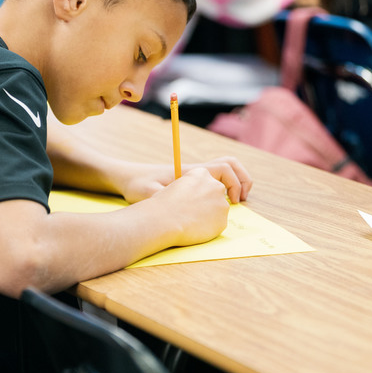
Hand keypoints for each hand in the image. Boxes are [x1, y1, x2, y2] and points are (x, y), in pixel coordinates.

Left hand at [118, 156, 251, 203]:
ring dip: (236, 183)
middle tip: (242, 199)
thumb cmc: (135, 184)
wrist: (128, 178)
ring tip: (235, 202)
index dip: (236, 182)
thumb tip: (167, 203)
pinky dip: (223, 190)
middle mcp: (196, 172)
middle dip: (243, 179)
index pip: (224, 166)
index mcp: (191, 171)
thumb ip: (158, 197)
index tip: (232, 202)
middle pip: (230, 165)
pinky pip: (214, 182)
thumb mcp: (146, 192)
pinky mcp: (189, 183)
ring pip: (224, 171)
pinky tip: (215, 207)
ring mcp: (194, 177)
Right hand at [148, 167, 230, 247]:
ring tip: (190, 221)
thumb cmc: (164, 203)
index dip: (200, 192)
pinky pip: (217, 225)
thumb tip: (194, 198)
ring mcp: (221, 204)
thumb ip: (190, 189)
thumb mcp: (176, 186)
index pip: (207, 181)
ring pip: (218, 211)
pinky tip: (193, 229)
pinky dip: (207, 228)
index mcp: (202, 174)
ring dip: (208, 216)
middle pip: (216, 195)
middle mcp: (216, 186)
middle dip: (207, 204)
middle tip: (192, 212)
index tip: (194, 199)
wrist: (165, 220)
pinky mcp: (222, 221)